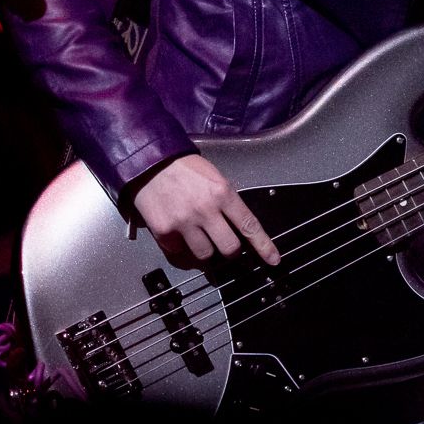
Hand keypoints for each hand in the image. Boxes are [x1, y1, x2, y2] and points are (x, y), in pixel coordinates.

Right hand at [132, 154, 280, 267]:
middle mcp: (206, 210)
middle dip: (231, 251)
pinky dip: (182, 247)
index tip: (273, 260)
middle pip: (229, 248)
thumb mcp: (215, 178)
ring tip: (199, 237)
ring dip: (206, 250)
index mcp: (222, 193)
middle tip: (225, 244)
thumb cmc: (185, 169)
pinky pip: (180, 253)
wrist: (150, 164)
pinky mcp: (165, 233)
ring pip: (205, 255)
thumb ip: (227, 201)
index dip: (263, 246)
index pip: (249, 225)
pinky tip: (179, 233)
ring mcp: (184, 223)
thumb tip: (238, 225)